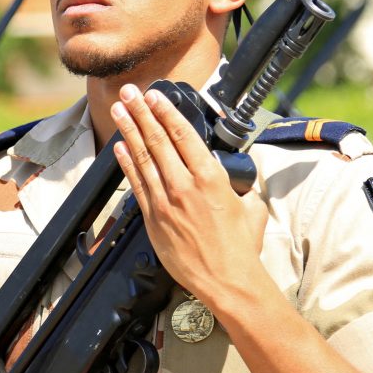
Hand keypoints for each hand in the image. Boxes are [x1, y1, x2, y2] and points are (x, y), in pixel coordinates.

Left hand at [109, 84, 268, 309]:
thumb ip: (243, 187)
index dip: (166, 112)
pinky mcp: (153, 220)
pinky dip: (127, 164)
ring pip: (143, 158)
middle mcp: (184, 186)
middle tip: (129, 92)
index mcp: (211, 178)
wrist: (227, 281)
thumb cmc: (241, 247)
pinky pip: (136, 185)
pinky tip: (120, 147)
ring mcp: (165, 202)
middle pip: (157, 140)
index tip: (155, 95)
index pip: (183, 135)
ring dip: (129, 131)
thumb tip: (240, 180)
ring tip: (119, 110)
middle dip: (141, 112)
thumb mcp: (252, 207)